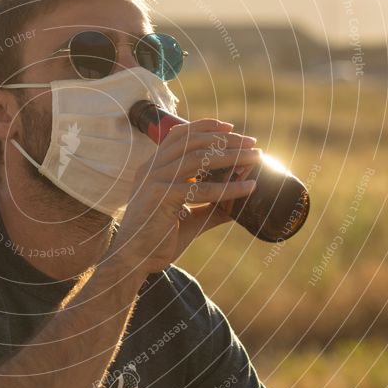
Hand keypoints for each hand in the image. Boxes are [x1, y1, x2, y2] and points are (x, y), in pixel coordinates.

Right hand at [108, 119, 259, 274]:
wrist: (133, 261)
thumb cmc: (157, 240)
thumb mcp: (189, 218)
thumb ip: (211, 207)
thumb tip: (240, 203)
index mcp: (153, 168)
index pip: (179, 135)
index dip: (205, 127)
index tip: (231, 129)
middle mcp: (151, 168)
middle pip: (192, 141)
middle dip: (226, 139)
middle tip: (252, 143)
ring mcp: (154, 180)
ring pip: (198, 158)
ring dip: (231, 156)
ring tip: (254, 158)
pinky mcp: (160, 196)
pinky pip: (201, 188)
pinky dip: (229, 187)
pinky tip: (248, 187)